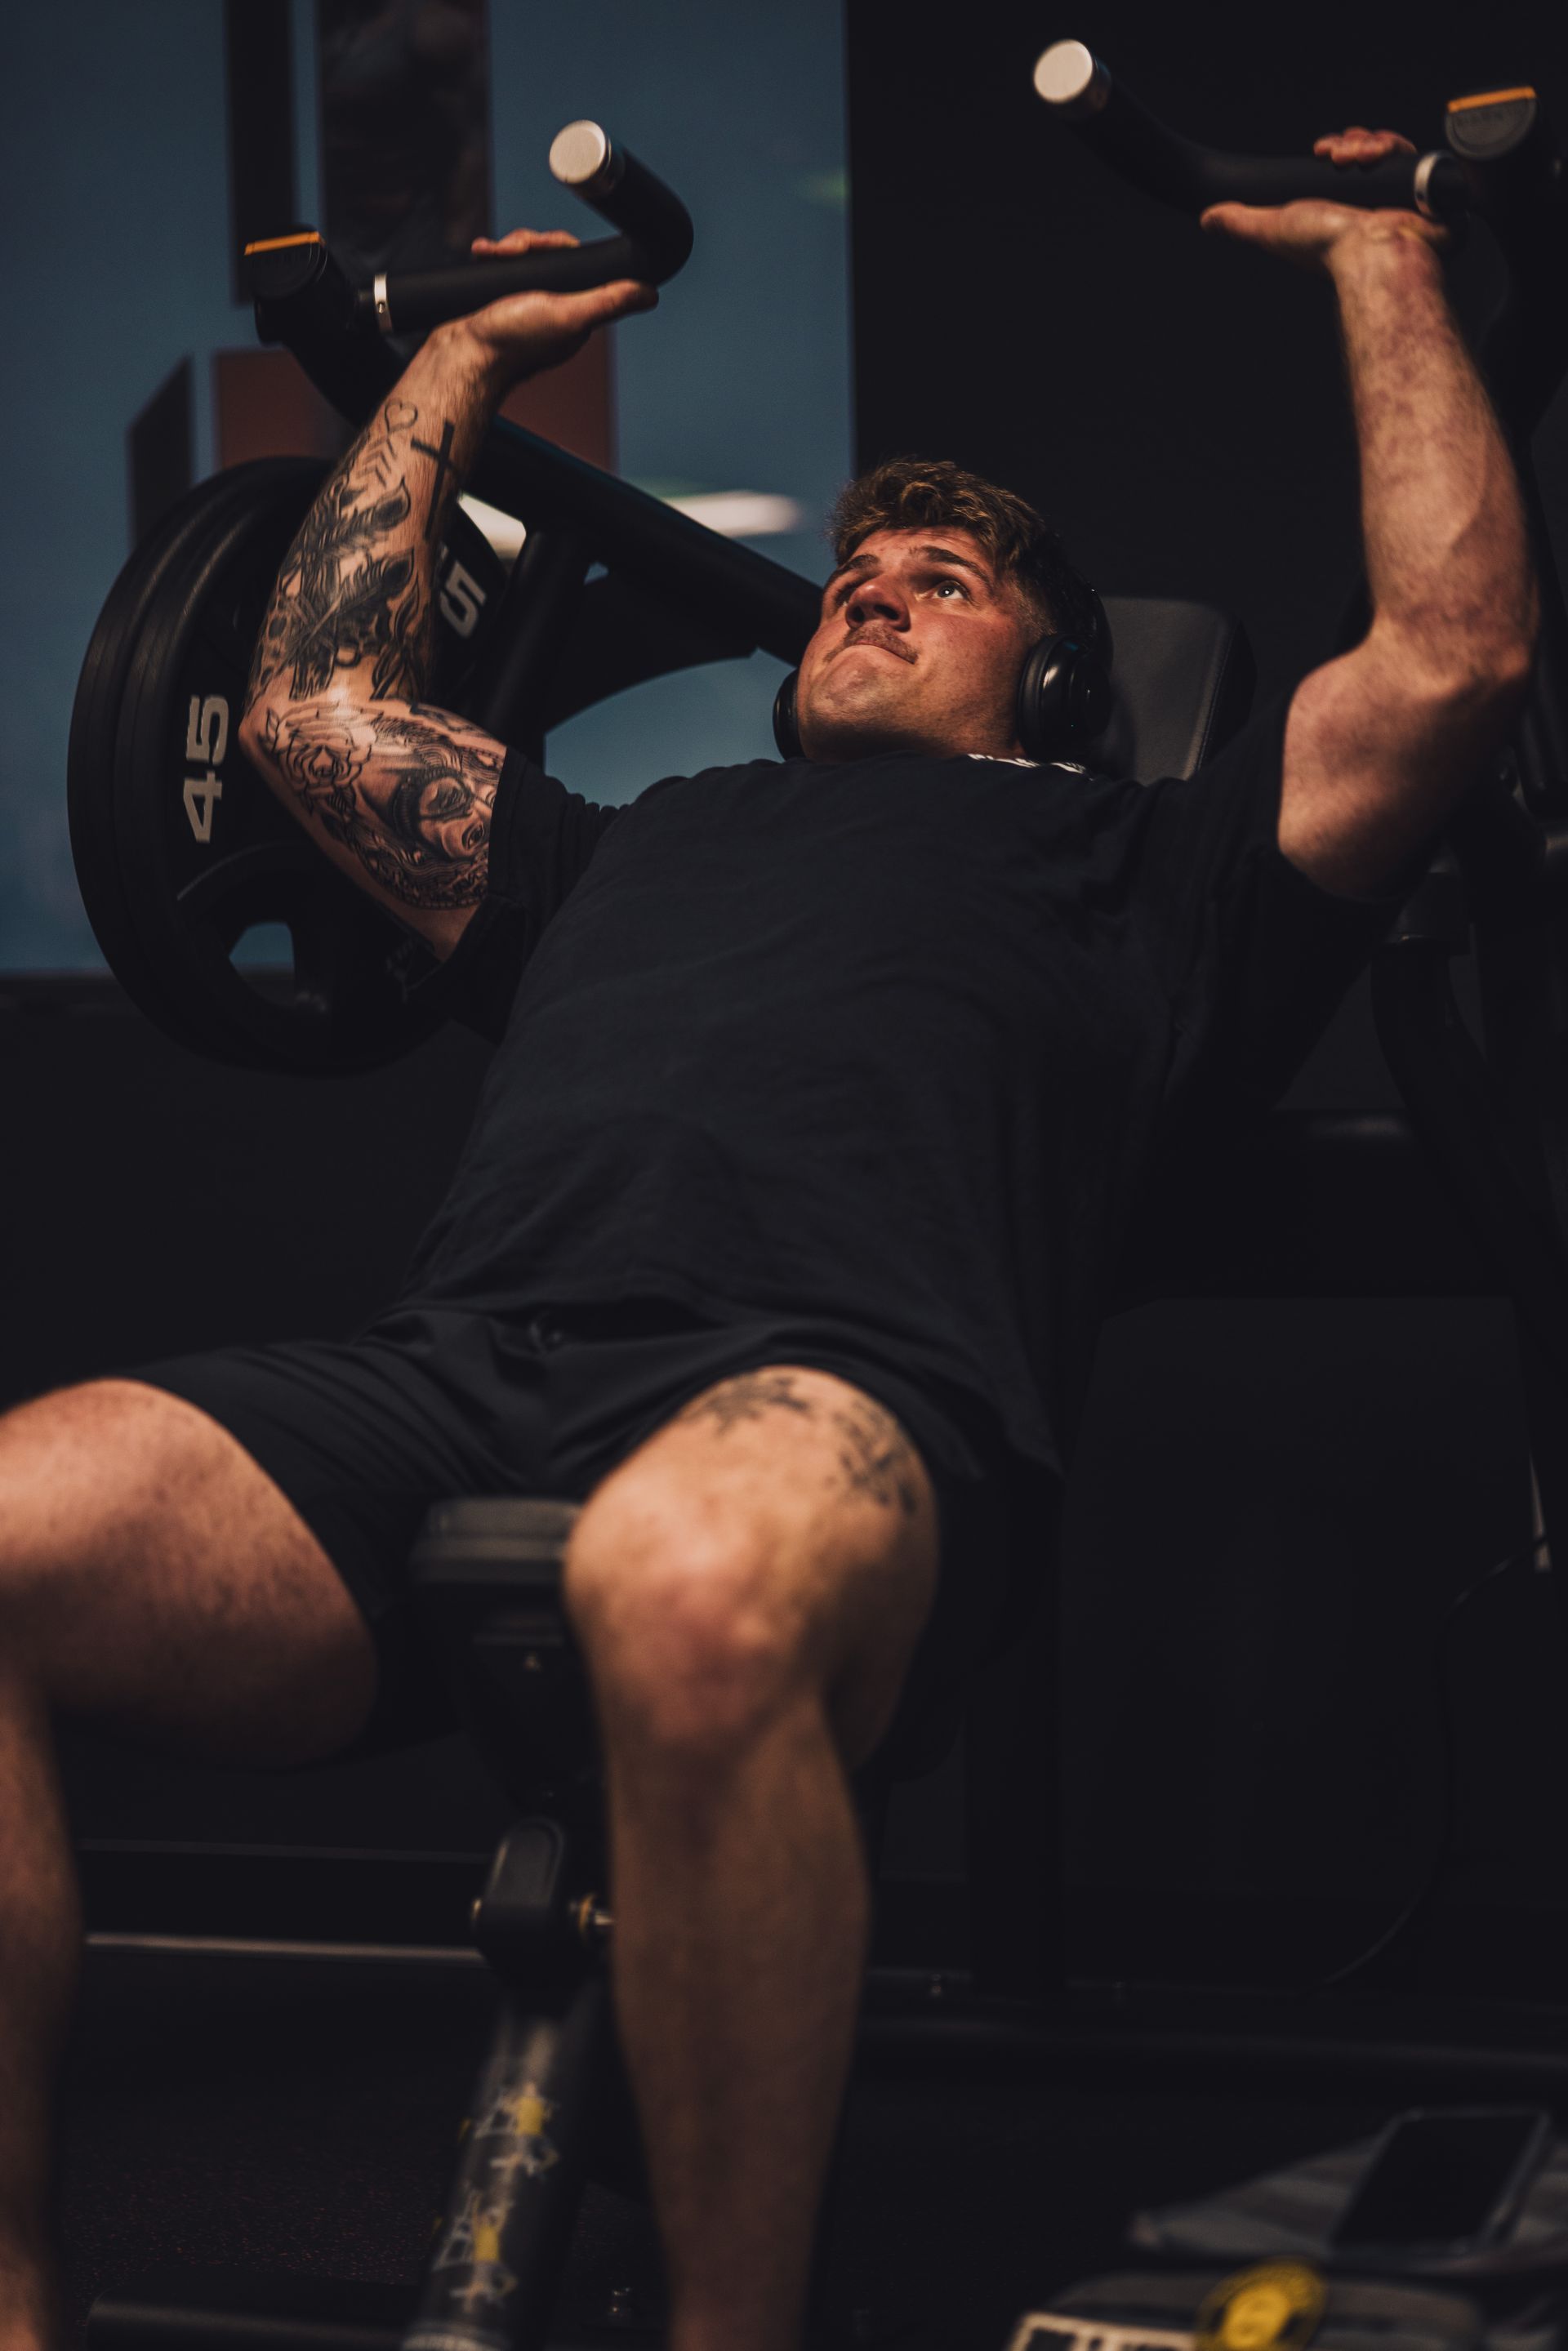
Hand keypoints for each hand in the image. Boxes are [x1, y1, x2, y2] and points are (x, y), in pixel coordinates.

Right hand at [454, 226, 657, 379]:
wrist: (462, 356)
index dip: (560, 245)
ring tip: (492, 254)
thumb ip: (607, 302)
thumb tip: (650, 294)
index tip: (539, 245)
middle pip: (550, 256)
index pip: (578, 263)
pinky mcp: (499, 301)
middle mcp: (553, 309)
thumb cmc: (512, 341)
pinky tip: (483, 255)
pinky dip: (493, 258)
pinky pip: (502, 267)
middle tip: (512, 251)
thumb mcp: (568, 315)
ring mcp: (525, 305)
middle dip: (529, 245)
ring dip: (508, 249)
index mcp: (574, 314)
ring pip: (525, 259)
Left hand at [1200, 127, 1445, 270]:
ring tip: (1356, 157)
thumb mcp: (1274, 230)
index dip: (1335, 147)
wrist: (1375, 254)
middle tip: (1337, 153)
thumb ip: (1242, 223)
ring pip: (1387, 148)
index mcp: (1342, 209)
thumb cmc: (1329, 249)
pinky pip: (1414, 154)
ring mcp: (1398, 196)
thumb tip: (1208, 218)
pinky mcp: (1424, 191)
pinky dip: (1394, 147)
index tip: (1322, 149)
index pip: (1342, 162)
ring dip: (1368, 143)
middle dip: (1350, 142)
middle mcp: (1370, 202)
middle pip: (1364, 150)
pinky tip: (1378, 155)